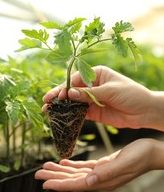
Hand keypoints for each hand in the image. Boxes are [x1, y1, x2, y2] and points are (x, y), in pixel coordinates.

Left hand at [35, 138, 163, 190]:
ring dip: (60, 170)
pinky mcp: (103, 164)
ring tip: (47, 166)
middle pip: (72, 179)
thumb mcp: (124, 163)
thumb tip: (88, 182)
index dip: (60, 184)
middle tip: (38, 172)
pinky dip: (72, 165)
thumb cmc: (141, 157)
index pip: (77, 184)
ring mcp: (101, 172)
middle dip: (55, 176)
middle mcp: (100, 179)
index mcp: (104, 180)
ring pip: (76, 173)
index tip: (44, 182)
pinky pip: (84, 166)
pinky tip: (64, 162)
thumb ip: (107, 173)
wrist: (150, 152)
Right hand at [42, 65, 163, 129]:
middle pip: (72, 90)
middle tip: (46, 102)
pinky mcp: (94, 112)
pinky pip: (80, 113)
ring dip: (62, 106)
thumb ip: (89, 93)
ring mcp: (92, 99)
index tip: (58, 94)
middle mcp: (92, 85)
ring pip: (73, 102)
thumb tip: (69, 93)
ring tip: (48, 110)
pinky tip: (61, 117)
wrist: (145, 112)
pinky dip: (70, 115)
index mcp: (97, 74)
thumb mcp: (110, 91)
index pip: (76, 79)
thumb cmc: (131, 94)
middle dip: (59, 95)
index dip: (65, 86)